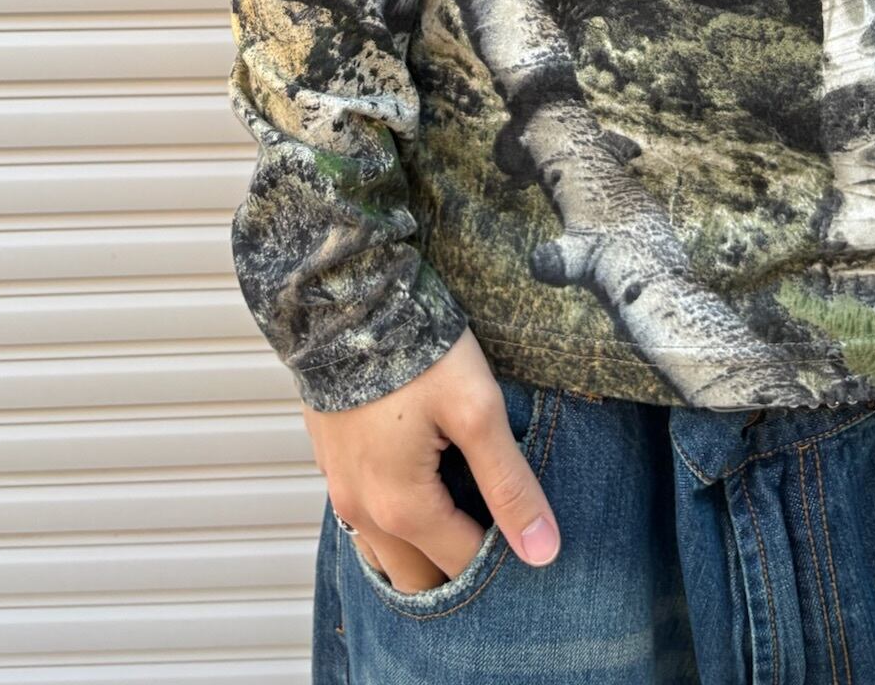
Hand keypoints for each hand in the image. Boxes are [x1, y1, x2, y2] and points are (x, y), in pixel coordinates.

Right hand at [304, 328, 561, 593]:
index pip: (463, 566)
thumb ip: (509, 484)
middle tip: (494, 530)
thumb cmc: (416, 350)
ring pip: (383, 553)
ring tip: (460, 513)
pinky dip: (393, 519)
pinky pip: (362, 516)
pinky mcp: (331, 460)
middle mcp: (361, 512)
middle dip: (455, 570)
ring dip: (420, 550)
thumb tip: (543, 551)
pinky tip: (421, 483)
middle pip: (416, 577)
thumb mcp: (477, 411)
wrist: (347, 297)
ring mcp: (339, 488)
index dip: (500, 557)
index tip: (527, 530)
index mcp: (401, 509)